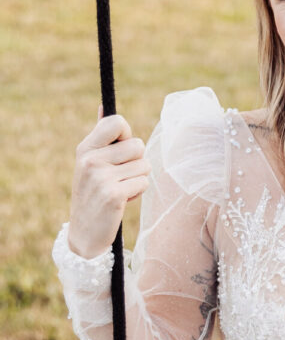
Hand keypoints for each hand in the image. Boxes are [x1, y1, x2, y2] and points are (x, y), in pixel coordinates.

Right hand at [67, 111, 149, 258]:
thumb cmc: (93, 193)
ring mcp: (101, 177)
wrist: (84, 232)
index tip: (120, 150)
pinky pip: (143, 182)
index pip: (116, 122)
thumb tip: (103, 106)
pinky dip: (137, 193)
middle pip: (137, 145)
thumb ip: (100, 136)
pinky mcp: (113, 195)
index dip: (126, 135)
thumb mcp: (89, 162)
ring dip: (137, 179)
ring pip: (144, 165)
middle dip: (136, 162)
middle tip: (119, 177)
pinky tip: (121, 201)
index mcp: (85, 148)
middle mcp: (90, 160)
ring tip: (119, 189)